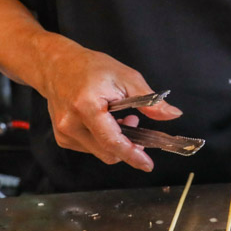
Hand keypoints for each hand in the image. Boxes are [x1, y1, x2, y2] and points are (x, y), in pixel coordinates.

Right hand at [35, 37, 182, 170]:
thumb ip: (150, 100)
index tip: (147, 165)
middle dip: (128, 144)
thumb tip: (173, 114)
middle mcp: (71, 123)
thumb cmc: (91, 68)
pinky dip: (103, 140)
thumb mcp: (126, 77)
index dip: (132, 155)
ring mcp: (64, 133)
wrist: (56, 66)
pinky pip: (91, 148)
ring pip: (101, 152)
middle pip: (108, 152)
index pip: (112, 141)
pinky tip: (103, 121)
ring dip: (115, 141)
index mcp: (87, 106)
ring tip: (117, 116)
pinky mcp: (63, 138)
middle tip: (133, 121)